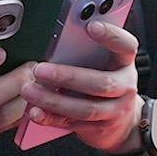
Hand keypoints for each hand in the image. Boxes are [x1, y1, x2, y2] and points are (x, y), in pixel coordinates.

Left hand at [21, 20, 144, 153]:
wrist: (122, 123)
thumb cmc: (107, 83)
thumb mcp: (105, 64)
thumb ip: (88, 52)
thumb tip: (58, 40)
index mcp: (124, 64)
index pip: (126, 46)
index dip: (112, 36)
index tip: (91, 26)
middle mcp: (125, 87)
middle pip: (102, 83)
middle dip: (68, 76)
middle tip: (40, 70)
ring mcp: (114, 111)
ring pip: (85, 108)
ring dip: (54, 100)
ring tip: (30, 90)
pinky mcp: (99, 129)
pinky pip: (72, 124)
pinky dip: (51, 118)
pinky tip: (35, 112)